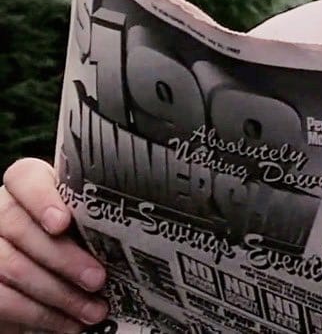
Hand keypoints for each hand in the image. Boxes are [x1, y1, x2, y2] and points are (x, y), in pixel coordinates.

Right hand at [0, 158, 107, 332]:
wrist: (50, 283)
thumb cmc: (81, 244)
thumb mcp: (87, 228)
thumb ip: (94, 221)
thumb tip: (133, 236)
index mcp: (28, 188)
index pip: (24, 178)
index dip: (41, 199)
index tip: (62, 223)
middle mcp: (2, 211)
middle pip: (20, 227)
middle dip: (63, 258)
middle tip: (97, 279)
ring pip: (12, 266)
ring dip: (58, 293)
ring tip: (93, 310)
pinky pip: (2, 298)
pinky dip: (38, 315)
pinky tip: (68, 323)